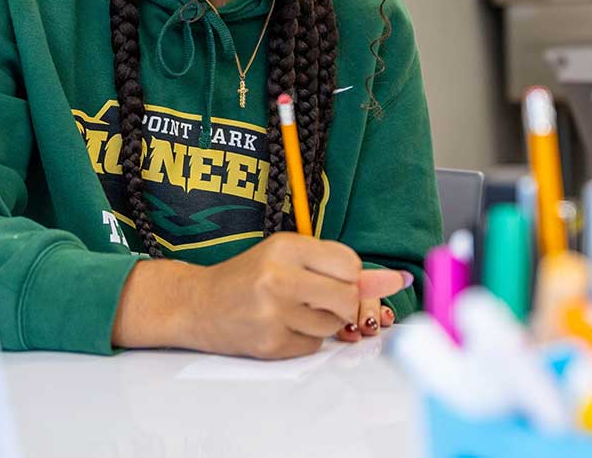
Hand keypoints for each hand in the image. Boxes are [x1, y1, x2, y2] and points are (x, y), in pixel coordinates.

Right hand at [112, 233, 408, 358]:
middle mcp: (278, 276)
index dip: (349, 276)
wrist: (197, 304)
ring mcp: (273, 312)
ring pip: (333, 325)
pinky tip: (281, 327)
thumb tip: (394, 279)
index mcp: (285, 246)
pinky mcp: (270, 343)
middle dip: (341, 303)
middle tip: (316, 297)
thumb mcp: (288, 257)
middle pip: (347, 297)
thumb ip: (338, 266)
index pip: (349, 264)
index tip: (333, 278)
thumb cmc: (247, 277)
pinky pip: (313, 345)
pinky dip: (305, 339)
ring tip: (293, 310)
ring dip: (324, 322)